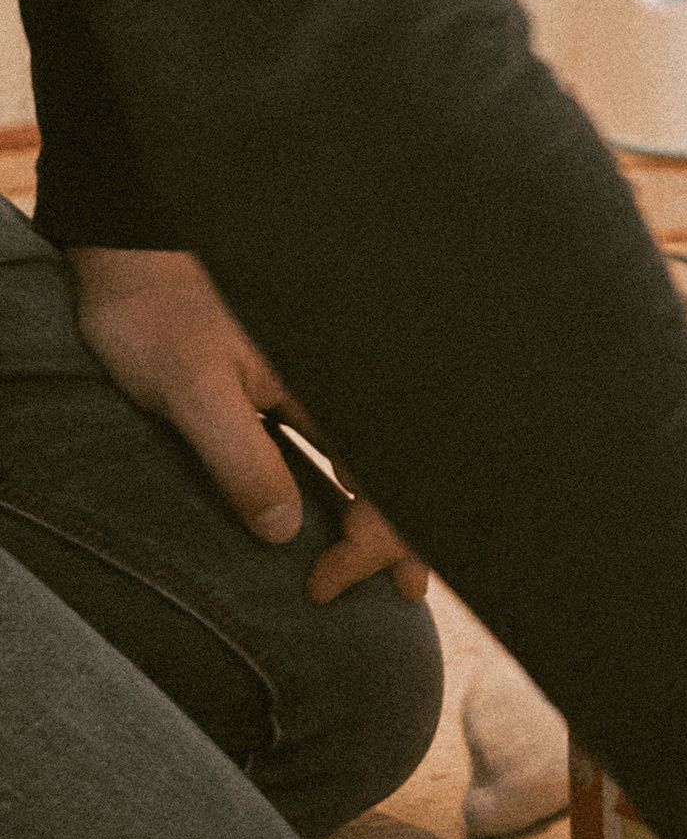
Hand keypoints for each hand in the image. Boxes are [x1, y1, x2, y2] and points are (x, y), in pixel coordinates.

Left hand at [66, 246, 428, 604]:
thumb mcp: (190, 392)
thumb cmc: (154, 314)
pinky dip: (364, 473)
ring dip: (388, 506)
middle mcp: (338, 372)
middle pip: (397, 462)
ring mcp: (322, 369)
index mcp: (326, 376)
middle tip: (401, 592)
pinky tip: (358, 498)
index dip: (370, 538)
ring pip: (381, 446)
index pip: (381, 473)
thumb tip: (286, 530)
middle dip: (403, 531)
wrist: (131, 246)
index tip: (321, 586)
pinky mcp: (299, 367)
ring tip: (397, 562)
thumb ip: (241, 458)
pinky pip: (351, 428)